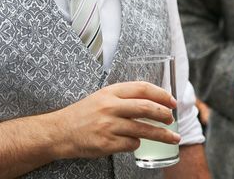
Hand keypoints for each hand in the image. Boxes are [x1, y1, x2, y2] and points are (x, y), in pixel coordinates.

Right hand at [47, 82, 180, 159]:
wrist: (60, 131)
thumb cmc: (85, 113)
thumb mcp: (103, 97)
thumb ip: (124, 97)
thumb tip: (153, 101)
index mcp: (111, 92)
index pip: (142, 88)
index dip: (161, 94)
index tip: (172, 101)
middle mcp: (110, 107)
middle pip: (146, 108)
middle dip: (164, 114)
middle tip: (172, 119)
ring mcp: (108, 126)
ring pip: (143, 129)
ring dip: (162, 135)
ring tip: (173, 138)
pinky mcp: (106, 143)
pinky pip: (131, 144)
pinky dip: (137, 144)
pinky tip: (135, 142)